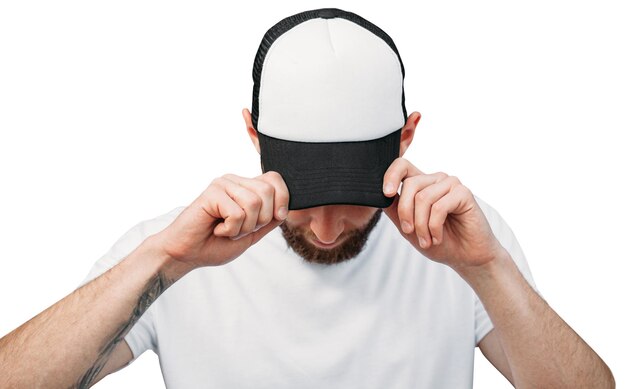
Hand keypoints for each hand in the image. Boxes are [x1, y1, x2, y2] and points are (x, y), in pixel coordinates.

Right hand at [154, 172, 288, 268]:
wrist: (187, 254)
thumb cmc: (215, 244)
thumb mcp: (252, 233)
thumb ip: (269, 220)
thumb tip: (286, 209)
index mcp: (246, 187)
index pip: (275, 179)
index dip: (283, 199)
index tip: (275, 218)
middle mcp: (235, 181)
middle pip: (268, 191)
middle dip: (260, 220)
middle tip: (240, 228)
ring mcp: (223, 184)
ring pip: (254, 203)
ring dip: (244, 227)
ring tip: (227, 230)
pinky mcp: (212, 193)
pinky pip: (237, 213)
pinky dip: (230, 230)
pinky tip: (217, 229)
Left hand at [382, 158, 505, 270]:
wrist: (465, 257)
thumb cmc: (439, 241)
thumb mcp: (409, 227)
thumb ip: (395, 210)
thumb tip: (379, 196)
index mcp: (421, 184)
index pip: (402, 165)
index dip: (391, 175)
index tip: (386, 193)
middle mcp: (436, 180)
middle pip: (410, 184)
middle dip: (406, 213)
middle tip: (410, 232)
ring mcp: (451, 184)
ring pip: (423, 198)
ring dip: (421, 225)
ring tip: (426, 241)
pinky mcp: (464, 193)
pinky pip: (439, 207)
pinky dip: (434, 227)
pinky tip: (437, 237)